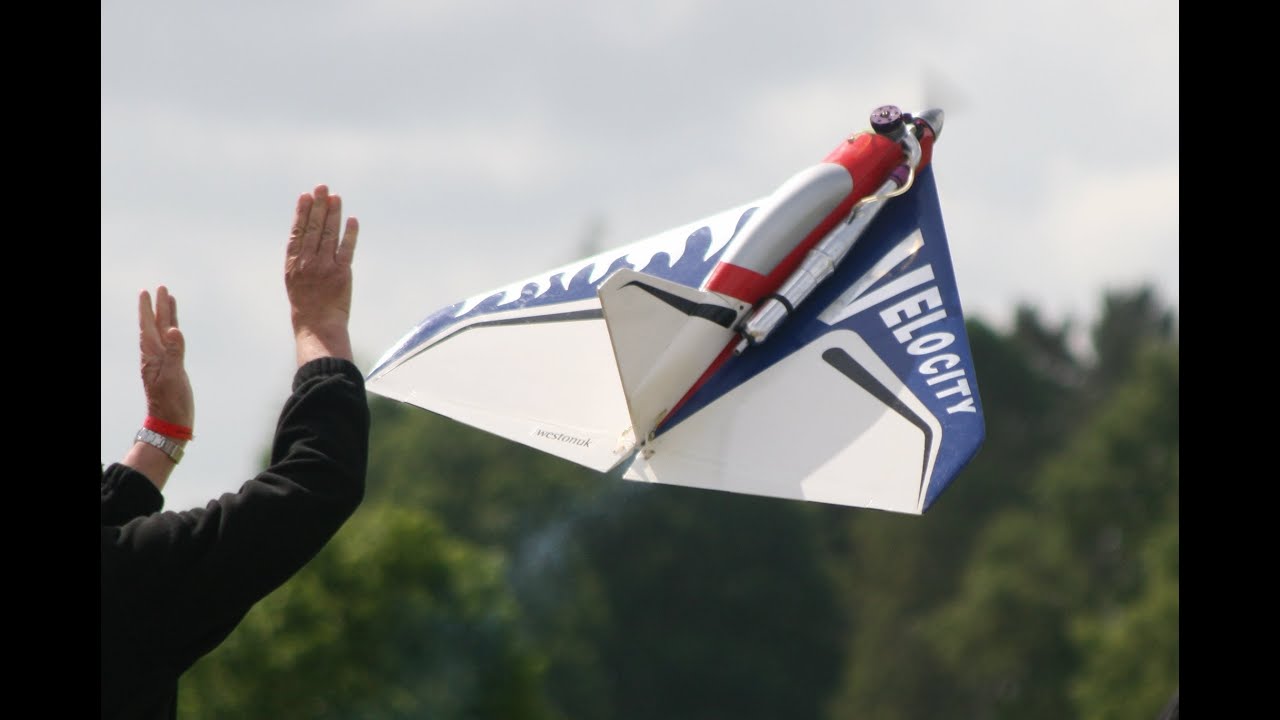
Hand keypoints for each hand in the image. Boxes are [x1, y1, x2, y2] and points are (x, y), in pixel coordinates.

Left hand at [139, 286, 194, 429]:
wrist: (170, 424)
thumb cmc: (171, 403)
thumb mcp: (173, 377)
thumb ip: (174, 352)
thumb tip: (173, 329)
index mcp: (153, 356)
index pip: (149, 327)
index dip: (149, 309)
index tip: (149, 292)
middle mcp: (155, 356)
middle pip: (156, 326)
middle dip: (158, 307)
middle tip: (160, 288)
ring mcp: (163, 362)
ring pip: (164, 333)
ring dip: (166, 317)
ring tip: (169, 301)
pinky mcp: (172, 368)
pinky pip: (172, 344)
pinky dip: (173, 332)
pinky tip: (175, 329)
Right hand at [286, 184, 358, 364]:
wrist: (317, 326)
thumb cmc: (307, 305)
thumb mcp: (295, 279)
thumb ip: (300, 258)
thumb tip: (306, 235)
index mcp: (293, 263)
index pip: (297, 231)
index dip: (302, 212)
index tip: (306, 196)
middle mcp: (307, 262)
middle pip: (314, 228)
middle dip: (318, 205)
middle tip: (323, 187)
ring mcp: (324, 267)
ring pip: (329, 234)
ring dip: (333, 214)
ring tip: (336, 197)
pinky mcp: (342, 274)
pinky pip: (347, 249)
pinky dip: (350, 233)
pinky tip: (352, 220)